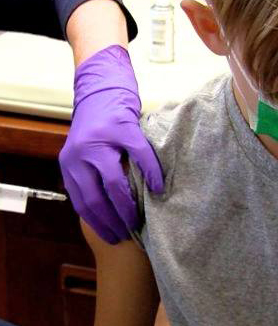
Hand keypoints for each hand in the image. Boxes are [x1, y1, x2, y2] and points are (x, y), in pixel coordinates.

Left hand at [59, 45, 163, 242]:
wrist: (103, 88)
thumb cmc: (99, 126)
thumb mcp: (85, 153)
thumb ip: (89, 175)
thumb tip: (103, 210)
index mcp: (69, 163)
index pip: (82, 202)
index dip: (98, 223)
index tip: (112, 237)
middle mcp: (79, 154)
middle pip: (96, 197)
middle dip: (113, 220)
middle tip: (128, 233)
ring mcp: (100, 141)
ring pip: (114, 183)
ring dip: (128, 205)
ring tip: (139, 219)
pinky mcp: (122, 128)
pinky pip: (139, 156)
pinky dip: (151, 174)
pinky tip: (159, 187)